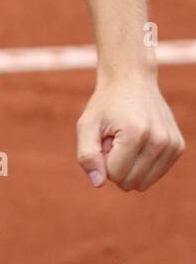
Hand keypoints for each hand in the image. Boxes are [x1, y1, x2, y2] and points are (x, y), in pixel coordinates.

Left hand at [77, 72, 184, 191]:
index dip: (103, 158)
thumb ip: (87, 156)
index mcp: (135, 134)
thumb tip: (98, 184)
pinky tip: (140, 139)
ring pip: (144, 183)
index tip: (105, 136)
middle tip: (116, 138)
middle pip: (130, 183)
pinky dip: (143, 162)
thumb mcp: (86, 125)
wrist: (132, 79)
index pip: (114, 174)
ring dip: (130, 165)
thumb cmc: (106, 105)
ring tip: (127, 139)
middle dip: (117, 164)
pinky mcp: (178, 147)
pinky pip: (155, 175)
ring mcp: (172, 144)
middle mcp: (159, 140)